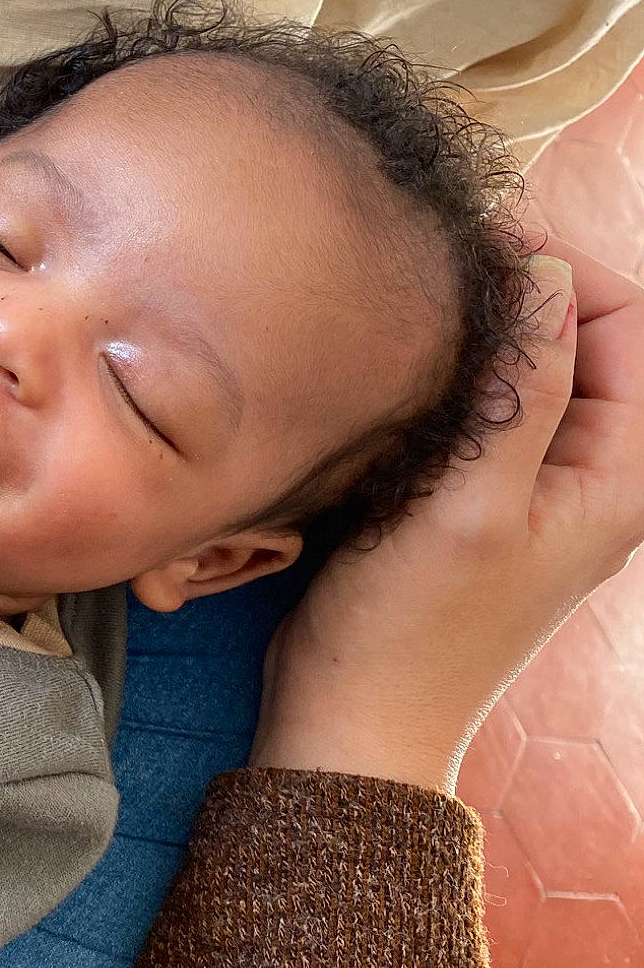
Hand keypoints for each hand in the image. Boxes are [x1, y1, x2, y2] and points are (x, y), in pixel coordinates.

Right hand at [252, 237, 643, 793]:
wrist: (352, 717)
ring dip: (479, 335)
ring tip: (411, 320)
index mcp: (621, 477)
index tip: (476, 250)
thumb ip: (520, 392)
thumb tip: (543, 278)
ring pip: (530, 367)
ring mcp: (535, 484)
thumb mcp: (470, 504)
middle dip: (520, 295)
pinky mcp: (480, 494)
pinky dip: (451, 377)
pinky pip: (487, 407)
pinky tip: (398, 376)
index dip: (562, 273)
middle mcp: (591, 474)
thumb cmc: (412, 629)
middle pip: (586, 338)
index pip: (630, 324)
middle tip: (433, 276)